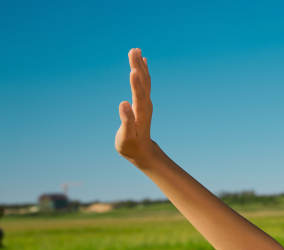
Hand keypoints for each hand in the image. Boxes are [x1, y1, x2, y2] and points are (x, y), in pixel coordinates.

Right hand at [115, 48, 155, 165]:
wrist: (143, 151)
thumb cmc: (131, 146)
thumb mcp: (126, 137)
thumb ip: (127, 121)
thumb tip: (124, 103)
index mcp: (140, 113)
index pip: (139, 95)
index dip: (136, 84)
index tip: (133, 70)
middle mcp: (145, 105)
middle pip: (142, 83)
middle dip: (138, 67)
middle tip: (133, 50)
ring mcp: (146, 103)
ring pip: (144, 81)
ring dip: (140, 65)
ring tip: (136, 50)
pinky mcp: (143, 102)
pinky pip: (144, 84)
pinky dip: (143, 72)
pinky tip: (142, 62)